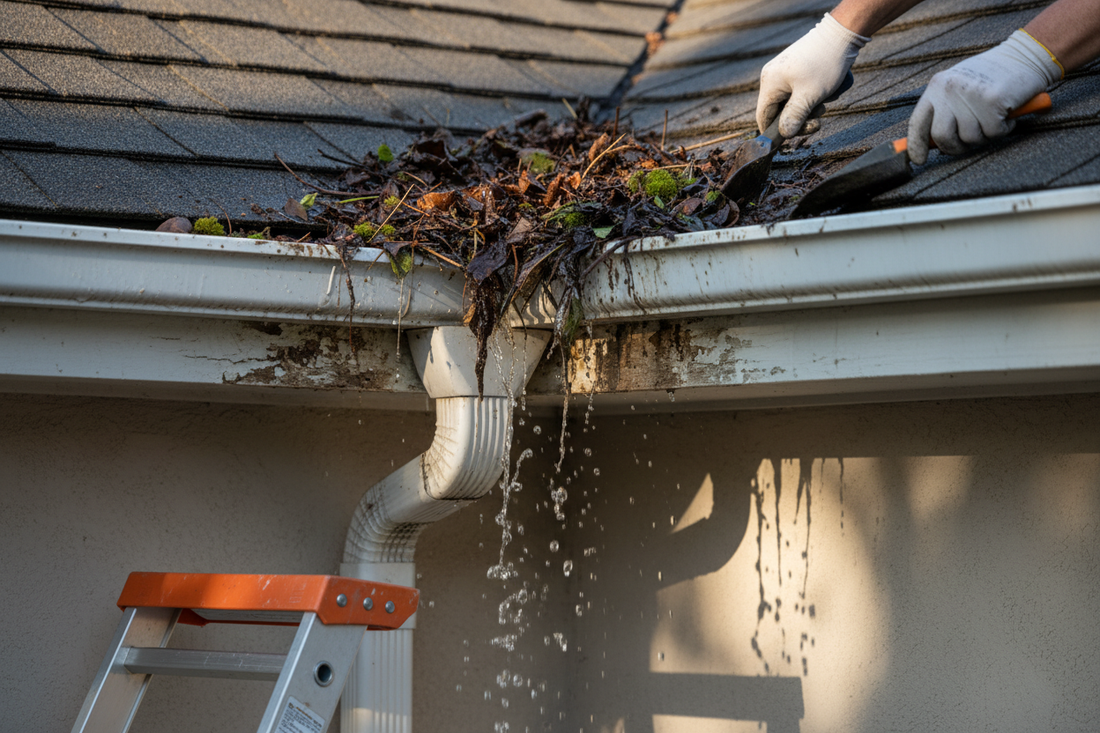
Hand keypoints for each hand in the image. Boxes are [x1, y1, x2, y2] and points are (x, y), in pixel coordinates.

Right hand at [756, 13, 868, 138]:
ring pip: (793, 102)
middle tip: (818, 120)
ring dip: (810, 106)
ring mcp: (785, 72)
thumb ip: (794, 117)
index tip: (790, 140)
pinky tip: (827, 88)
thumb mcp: (809, 96)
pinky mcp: (797, 69)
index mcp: (770, 83)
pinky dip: (813, 95)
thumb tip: (785, 134)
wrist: (841, 34)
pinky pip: (801, 91)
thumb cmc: (824, 64)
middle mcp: (772, 77)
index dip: (774, 132)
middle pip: (779, 110)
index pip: (763, 116)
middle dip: (800, 118)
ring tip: (826, 98)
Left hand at [907, 30, 1061, 163]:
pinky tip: (1007, 113)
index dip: (915, 146)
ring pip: (969, 138)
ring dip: (985, 135)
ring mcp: (970, 94)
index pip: (917, 122)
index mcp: (937, 86)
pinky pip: (993, 132)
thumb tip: (930, 144)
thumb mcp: (959, 87)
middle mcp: (949, 89)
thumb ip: (944, 110)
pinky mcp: (992, 100)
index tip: (918, 160)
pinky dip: (1004, 129)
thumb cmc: (991, 76)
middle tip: (970, 141)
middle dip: (956, 146)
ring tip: (993, 117)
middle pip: (941, 137)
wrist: (1026, 54)